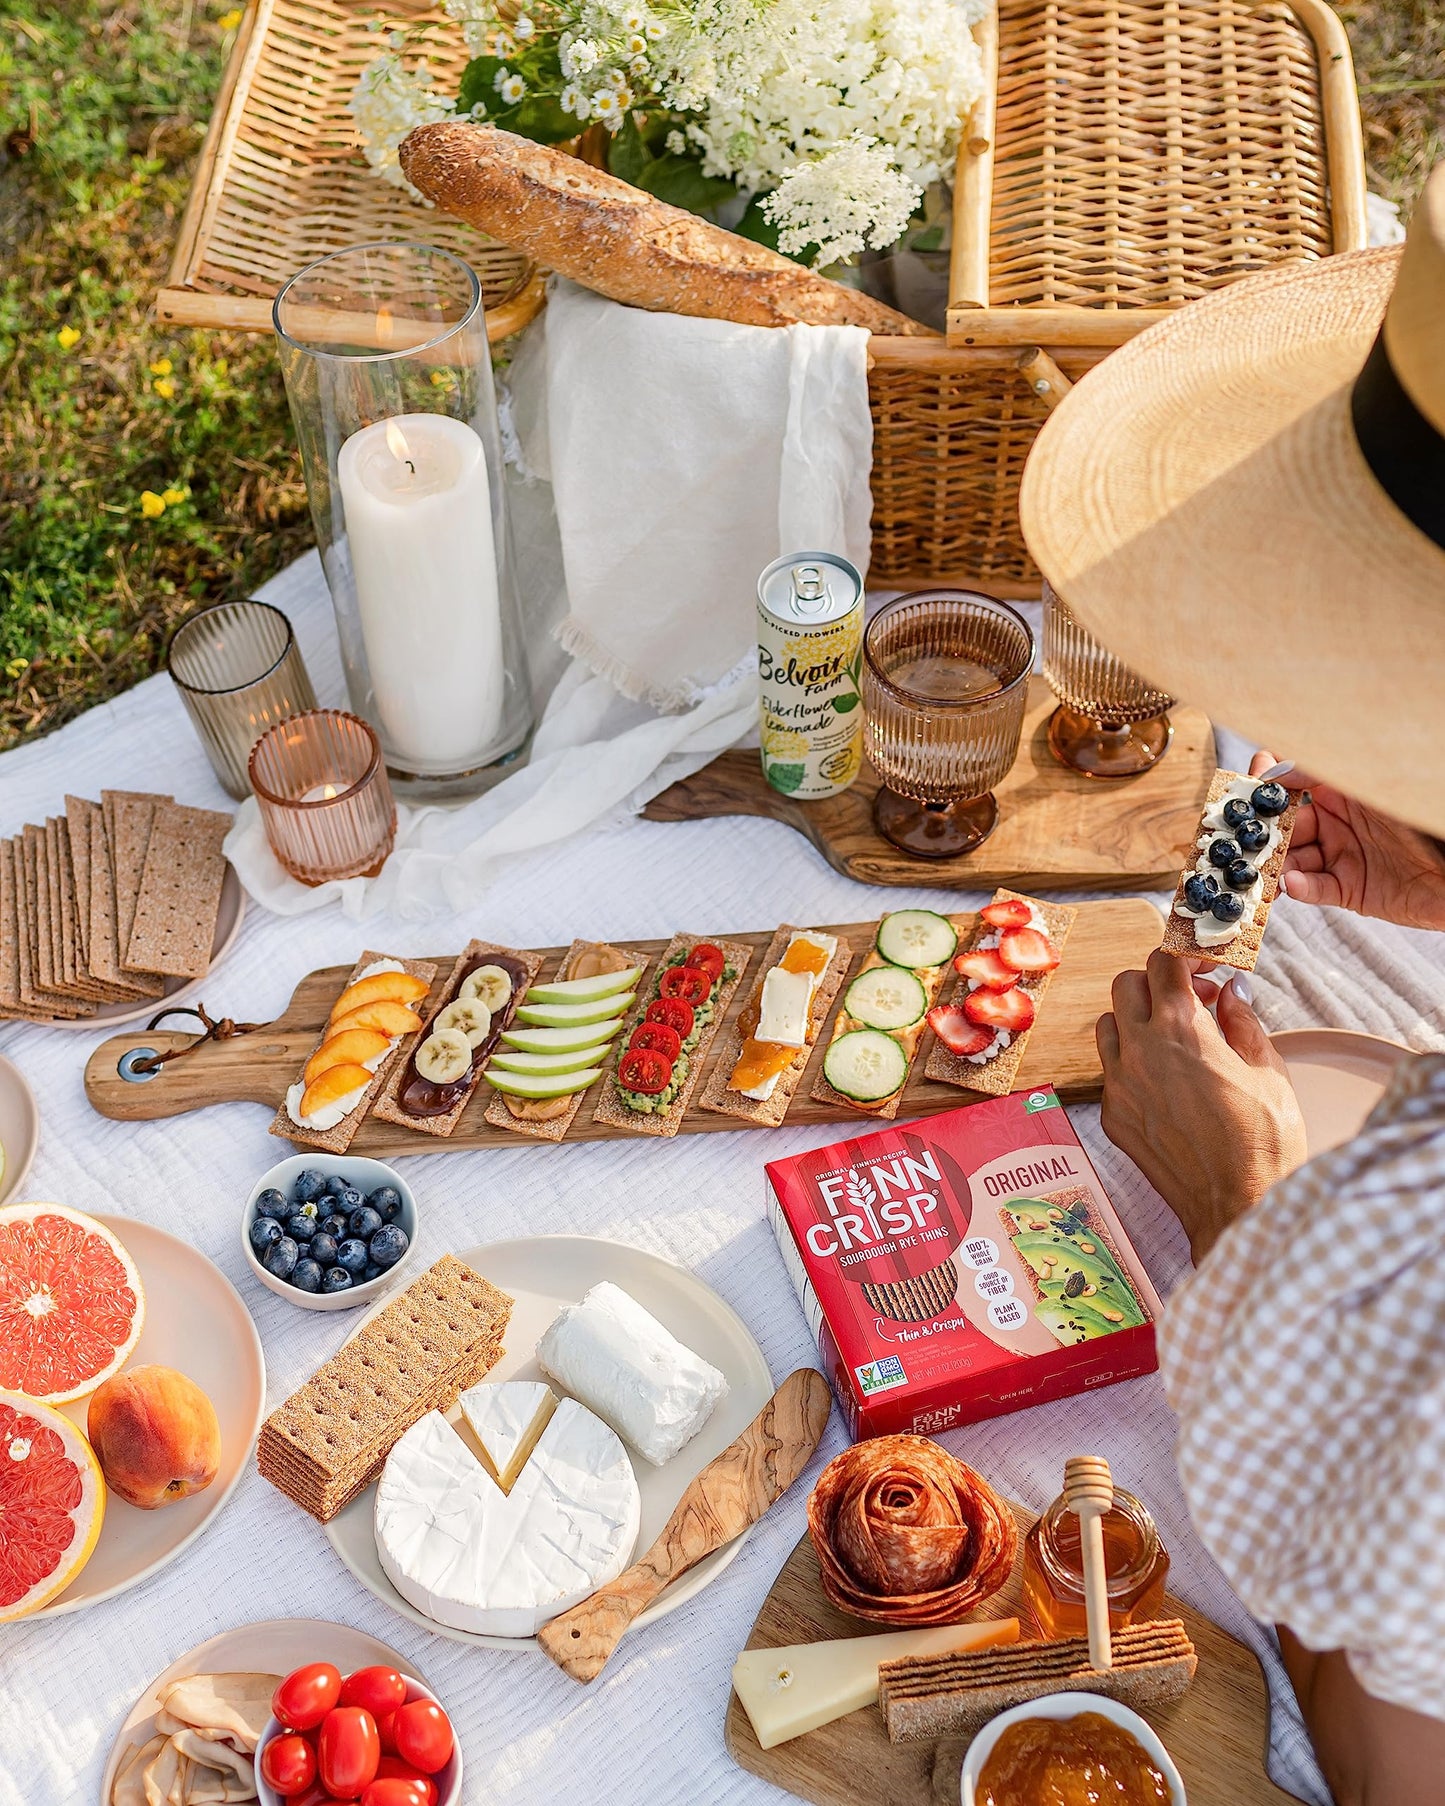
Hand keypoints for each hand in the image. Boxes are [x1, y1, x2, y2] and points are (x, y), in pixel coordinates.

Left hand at [1096, 950, 1306, 1261]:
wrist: (1238, 1209)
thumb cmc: (1264, 1142)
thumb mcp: (1267, 1070)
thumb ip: (1242, 1022)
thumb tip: (1230, 991)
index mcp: (1181, 1030)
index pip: (1162, 962)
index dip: (1185, 957)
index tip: (1206, 969)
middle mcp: (1139, 1051)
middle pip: (1125, 984)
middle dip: (1156, 983)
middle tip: (1191, 1002)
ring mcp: (1118, 1086)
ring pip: (1107, 1025)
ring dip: (1135, 1020)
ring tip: (1174, 1041)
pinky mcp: (1112, 1118)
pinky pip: (1110, 1072)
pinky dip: (1131, 1064)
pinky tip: (1166, 1084)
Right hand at [1250, 751, 1444, 931]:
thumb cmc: (1422, 816)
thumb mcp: (1370, 786)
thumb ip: (1323, 774)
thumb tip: (1276, 767)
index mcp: (1342, 794)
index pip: (1292, 787)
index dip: (1266, 787)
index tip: (1244, 787)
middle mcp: (1338, 825)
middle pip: (1285, 828)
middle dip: (1260, 834)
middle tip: (1238, 839)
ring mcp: (1342, 857)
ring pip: (1293, 860)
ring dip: (1272, 866)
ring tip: (1258, 870)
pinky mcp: (1350, 890)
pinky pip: (1315, 888)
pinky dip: (1300, 887)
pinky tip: (1289, 884)